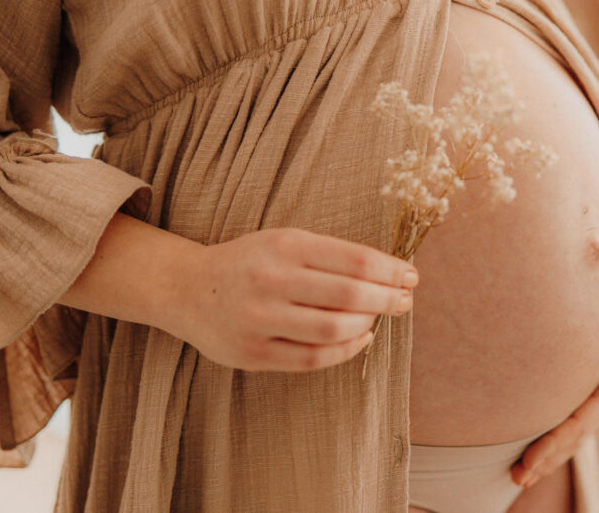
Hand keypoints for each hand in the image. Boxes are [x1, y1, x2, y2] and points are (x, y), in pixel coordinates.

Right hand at [160, 227, 418, 371]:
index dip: (390, 270)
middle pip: (350, 295)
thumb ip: (330, 256)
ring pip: (334, 329)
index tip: (410, 275)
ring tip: (378, 318)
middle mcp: (272, 280)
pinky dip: (346, 350)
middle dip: (388, 298)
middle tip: (405, 300)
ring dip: (367, 324)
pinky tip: (360, 338)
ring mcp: (261, 319)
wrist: (188, 289)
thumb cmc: (249, 262)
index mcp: (284, 245)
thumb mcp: (284, 241)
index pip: (354, 260)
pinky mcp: (253, 353)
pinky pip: (313, 358)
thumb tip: (389, 274)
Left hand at [510, 224, 598, 488]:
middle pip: (574, 436)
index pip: (581, 422)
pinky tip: (533, 454)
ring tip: (520, 476)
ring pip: (573, 436)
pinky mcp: (591, 395)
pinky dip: (554, 442)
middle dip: (547, 458)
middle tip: (518, 477)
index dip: (555, 442)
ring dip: (548, 457)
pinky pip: (572, 424)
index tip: (531, 460)